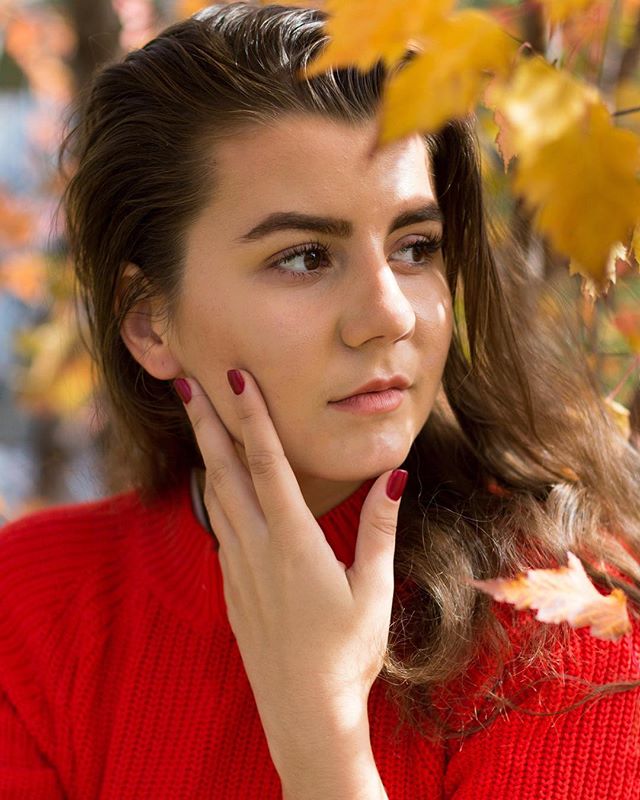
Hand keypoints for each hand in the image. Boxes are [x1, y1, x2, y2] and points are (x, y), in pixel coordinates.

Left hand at [174, 369, 407, 763]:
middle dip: (208, 423)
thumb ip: (379, 528)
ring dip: (206, 453)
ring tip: (197, 419)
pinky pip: (219, 526)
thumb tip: (394, 476)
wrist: (304, 711)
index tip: (235, 378)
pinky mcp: (232, 586)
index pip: (268, 464)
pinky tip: (215, 481)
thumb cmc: (347, 653)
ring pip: (215, 496)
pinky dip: (214, 492)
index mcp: (294, 542)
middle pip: (225, 471)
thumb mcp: (374, 589)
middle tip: (189, 383)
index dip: (251, 417)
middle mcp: (257, 548)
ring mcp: (238, 567)